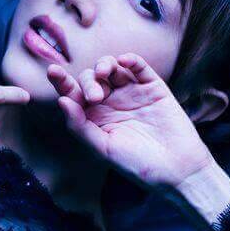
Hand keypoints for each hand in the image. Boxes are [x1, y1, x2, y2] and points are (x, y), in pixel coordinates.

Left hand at [47, 54, 213, 190]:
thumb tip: (61, 100)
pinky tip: (123, 62)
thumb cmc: (137, 165)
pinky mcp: (153, 88)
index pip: (73, 94)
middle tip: (96, 97)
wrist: (176, 170)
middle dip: (87, 82)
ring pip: (112, 68)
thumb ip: (80, 126)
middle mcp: (111, 103)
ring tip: (103, 73)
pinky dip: (131, 60)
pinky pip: (139, 67)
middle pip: (90, 78)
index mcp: (94, 117)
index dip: (62, 81)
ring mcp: (132, 93)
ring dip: (104, 65)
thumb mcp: (103, 149)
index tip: (53, 72)